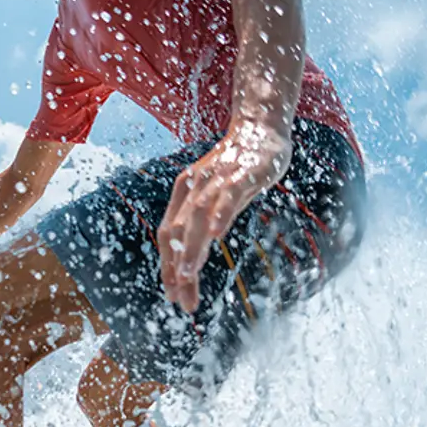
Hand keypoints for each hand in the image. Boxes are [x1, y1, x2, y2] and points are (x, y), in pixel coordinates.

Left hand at [158, 120, 292, 312]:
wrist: (260, 128)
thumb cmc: (237, 166)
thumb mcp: (215, 197)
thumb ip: (204, 222)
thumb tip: (195, 255)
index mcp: (183, 194)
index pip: (167, 235)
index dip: (166, 266)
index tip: (173, 295)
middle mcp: (193, 187)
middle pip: (177, 231)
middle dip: (176, 268)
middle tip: (180, 299)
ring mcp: (216, 180)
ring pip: (197, 217)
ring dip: (191, 248)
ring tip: (188, 276)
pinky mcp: (240, 174)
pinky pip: (227, 196)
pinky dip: (220, 216)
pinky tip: (216, 236)